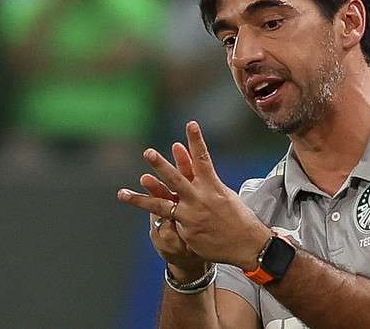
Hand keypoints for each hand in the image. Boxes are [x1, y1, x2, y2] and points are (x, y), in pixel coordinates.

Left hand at [118, 121, 271, 270]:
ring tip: (122, 193)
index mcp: (213, 186)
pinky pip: (168, 221)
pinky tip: (146, 216)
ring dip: (142, 196)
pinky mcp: (186, 230)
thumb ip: (208, 184)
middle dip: (161, 165)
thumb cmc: (240, 218)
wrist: (247, 244)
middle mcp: (200, 198)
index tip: (191, 124)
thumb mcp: (227, 196)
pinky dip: (160, 219)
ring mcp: (191, 215)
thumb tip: (195, 172)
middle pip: (176, 179)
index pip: (203, 159)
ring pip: (161, 204)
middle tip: (148, 152)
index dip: (196, 141)